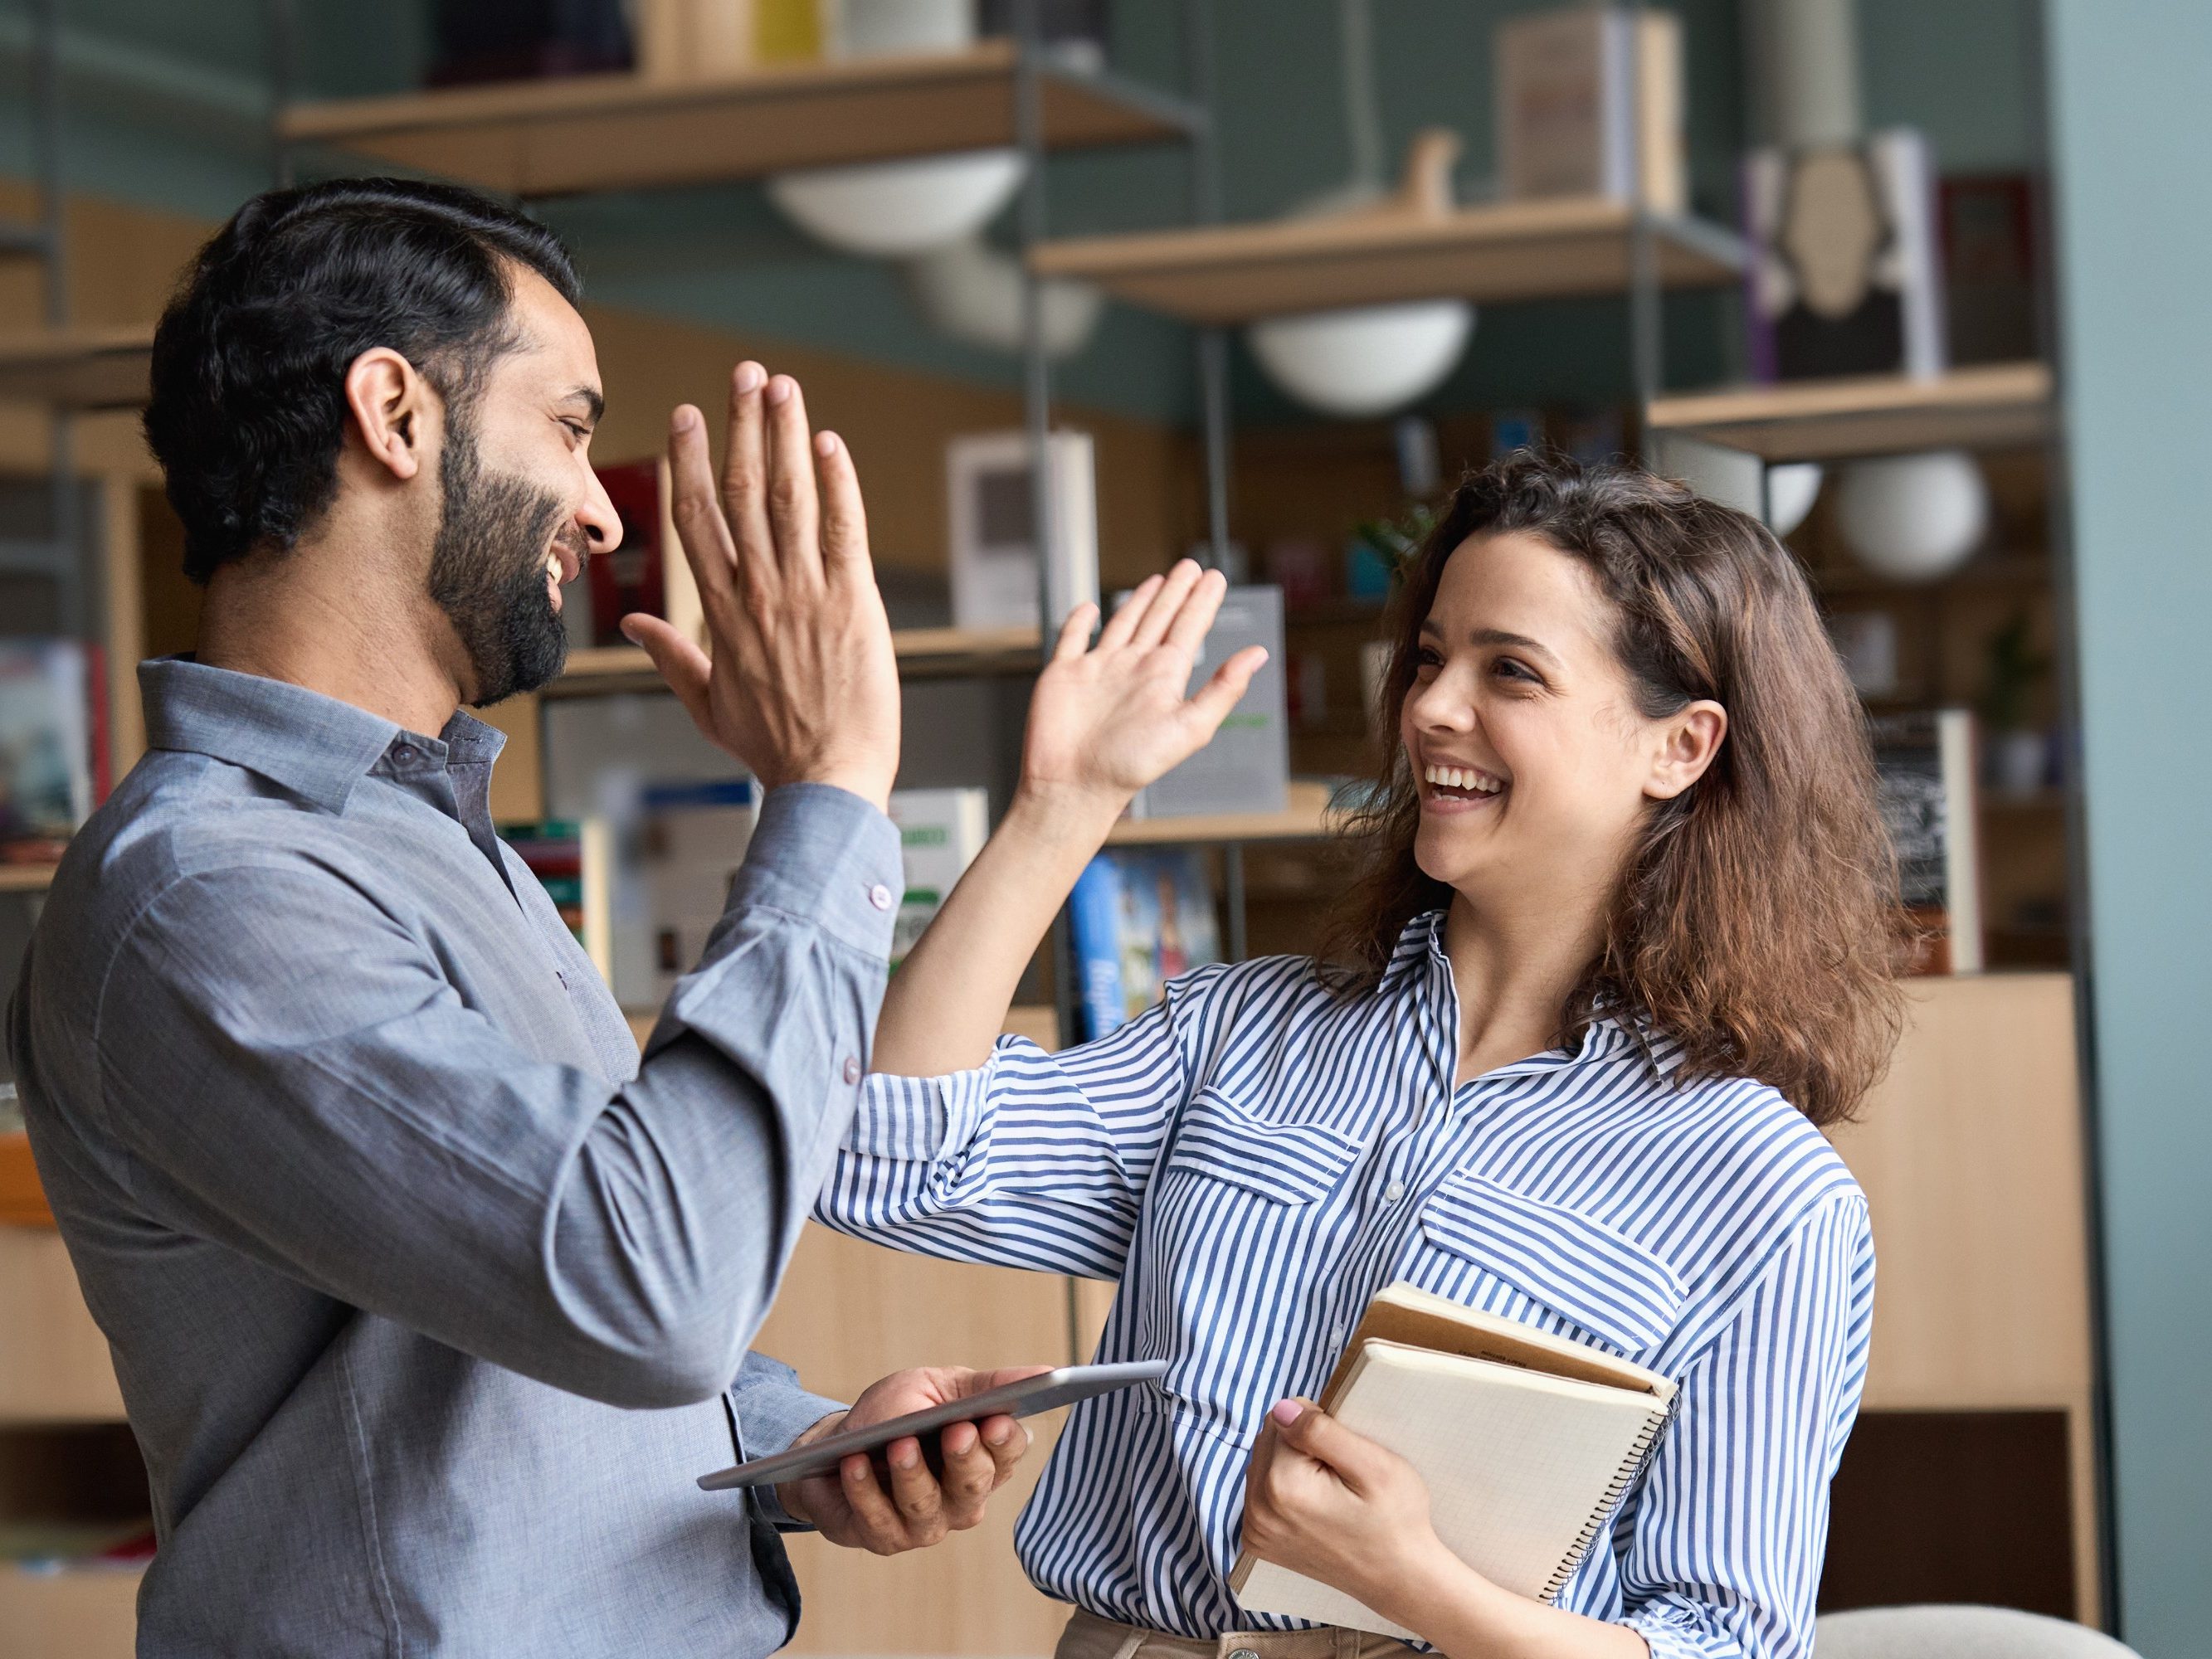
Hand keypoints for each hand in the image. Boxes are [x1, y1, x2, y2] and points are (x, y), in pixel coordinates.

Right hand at [623, 363, 899, 810]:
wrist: (826, 781)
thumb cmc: (774, 748)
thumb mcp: (708, 705)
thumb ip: (672, 657)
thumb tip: (638, 625)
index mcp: (721, 613)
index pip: (697, 520)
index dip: (689, 461)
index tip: (688, 415)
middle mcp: (758, 593)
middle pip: (740, 492)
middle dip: (741, 427)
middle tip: (744, 373)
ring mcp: (805, 594)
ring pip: (788, 498)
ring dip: (784, 436)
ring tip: (782, 386)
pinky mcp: (854, 602)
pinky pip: (843, 530)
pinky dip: (837, 483)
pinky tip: (828, 443)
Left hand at [776, 1366, 1046, 1554]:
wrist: (835, 1448)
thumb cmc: (896, 1414)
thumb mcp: (939, 1387)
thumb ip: (988, 1385)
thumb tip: (1048, 1372)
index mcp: (985, 1457)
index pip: (1009, 1452)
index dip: (1004, 1439)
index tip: (995, 1420)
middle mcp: (964, 1498)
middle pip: (975, 1483)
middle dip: (965, 1457)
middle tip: (957, 1431)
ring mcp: (927, 1524)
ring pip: (927, 1505)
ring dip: (912, 1474)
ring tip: (898, 1444)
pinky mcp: (886, 1539)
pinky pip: (879, 1520)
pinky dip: (865, 1490)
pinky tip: (855, 1464)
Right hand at [1017, 560, 1267, 828]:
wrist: (1074, 786)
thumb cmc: (1131, 766)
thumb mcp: (1190, 727)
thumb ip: (1223, 689)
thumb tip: (1258, 655)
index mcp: (1164, 678)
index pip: (1189, 628)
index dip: (1203, 601)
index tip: (1216, 577)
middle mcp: (1133, 669)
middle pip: (1160, 618)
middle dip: (1176, 592)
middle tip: (1191, 566)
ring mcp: (1098, 669)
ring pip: (1123, 623)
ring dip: (1140, 601)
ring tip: (1157, 580)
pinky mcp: (1064, 674)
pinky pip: (1072, 638)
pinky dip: (1079, 621)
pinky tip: (1089, 608)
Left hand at [1241, 1398, 1462, 1626]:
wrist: (1398, 1577)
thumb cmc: (1395, 1519)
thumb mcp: (1375, 1466)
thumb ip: (1322, 1431)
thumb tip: (1282, 1408)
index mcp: (1282, 1485)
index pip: (1284, 1417)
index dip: (1319, 1429)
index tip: (1344, 1459)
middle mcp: (1258, 1509)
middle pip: (1268, 1438)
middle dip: (1302, 1447)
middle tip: (1340, 1478)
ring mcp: (1255, 1529)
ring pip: (1264, 1461)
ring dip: (1292, 1467)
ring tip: (1329, 1494)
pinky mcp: (1258, 1540)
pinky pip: (1261, 1490)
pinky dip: (1285, 1490)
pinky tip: (1314, 1508)